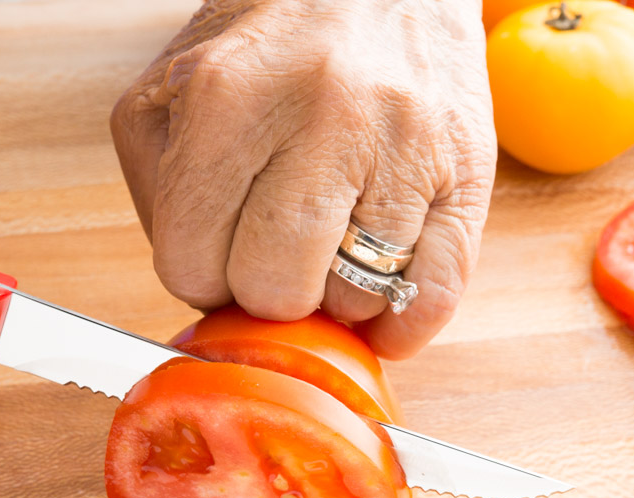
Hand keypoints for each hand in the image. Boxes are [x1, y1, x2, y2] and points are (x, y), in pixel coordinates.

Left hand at [111, 0, 495, 358]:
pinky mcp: (468, 169)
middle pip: (275, 291)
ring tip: (329, 243)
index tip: (216, 251)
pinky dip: (402, 320)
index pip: (192, 265)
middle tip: (272, 250)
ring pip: (354, 298)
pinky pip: (435, 291)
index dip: (198, 274)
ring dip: (333, 293)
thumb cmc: (277, 39)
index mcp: (230, 95)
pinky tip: (380, 303)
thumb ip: (164, 191)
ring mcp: (405, 144)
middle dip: (264, 289)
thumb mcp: (179, 86)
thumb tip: (201, 297)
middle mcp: (324, 116)